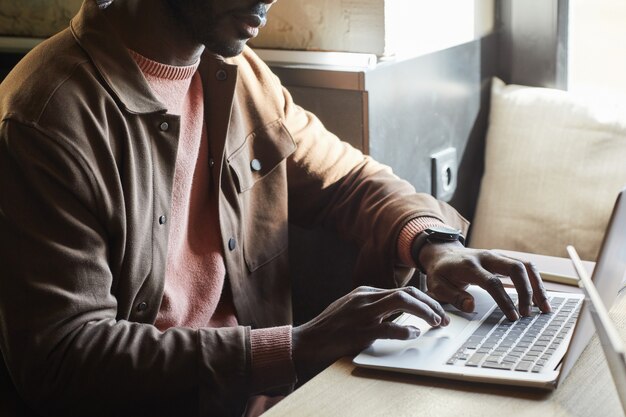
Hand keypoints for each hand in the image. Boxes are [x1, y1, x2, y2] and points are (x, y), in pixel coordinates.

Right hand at [292, 286, 447, 379]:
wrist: (308, 339)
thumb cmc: (331, 327)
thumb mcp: (351, 308)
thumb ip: (373, 307)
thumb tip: (399, 313)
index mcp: (365, 292)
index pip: (402, 290)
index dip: (423, 300)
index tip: (435, 310)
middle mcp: (366, 298)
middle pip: (406, 292)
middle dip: (430, 303)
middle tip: (443, 316)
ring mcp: (363, 313)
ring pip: (402, 302)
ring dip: (424, 311)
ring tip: (436, 322)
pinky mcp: (361, 331)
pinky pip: (390, 328)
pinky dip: (406, 331)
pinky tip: (415, 335)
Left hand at [418, 241, 551, 320]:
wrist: (443, 253)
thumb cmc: (441, 272)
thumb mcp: (437, 286)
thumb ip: (453, 296)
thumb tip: (471, 306)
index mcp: (469, 265)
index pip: (492, 282)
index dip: (505, 300)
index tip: (513, 316)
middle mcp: (487, 257)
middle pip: (515, 268)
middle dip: (526, 291)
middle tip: (529, 313)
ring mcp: (497, 256)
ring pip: (524, 265)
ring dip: (537, 286)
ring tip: (544, 307)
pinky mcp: (504, 259)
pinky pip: (525, 267)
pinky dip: (535, 281)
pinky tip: (540, 298)